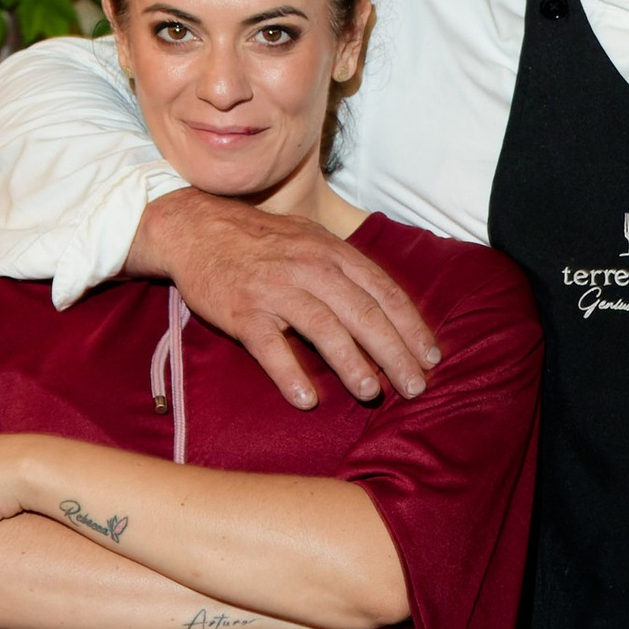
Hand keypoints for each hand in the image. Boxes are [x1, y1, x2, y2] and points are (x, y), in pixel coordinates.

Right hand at [131, 188, 440, 411]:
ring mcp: (275, 288)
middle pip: (363, 313)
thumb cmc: (262, 242)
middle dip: (394, 353)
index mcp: (333, 252)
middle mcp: (309, 267)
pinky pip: (269, 345)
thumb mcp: (311, 241)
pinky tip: (307, 399)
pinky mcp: (242, 310)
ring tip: (371, 392)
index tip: (432, 357)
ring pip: (324, 328)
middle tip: (415, 387)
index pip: (384, 292)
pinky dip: (289, 373)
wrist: (196, 228)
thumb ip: (347, 271)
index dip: (411, 326)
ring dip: (352, 363)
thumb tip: (388, 309)